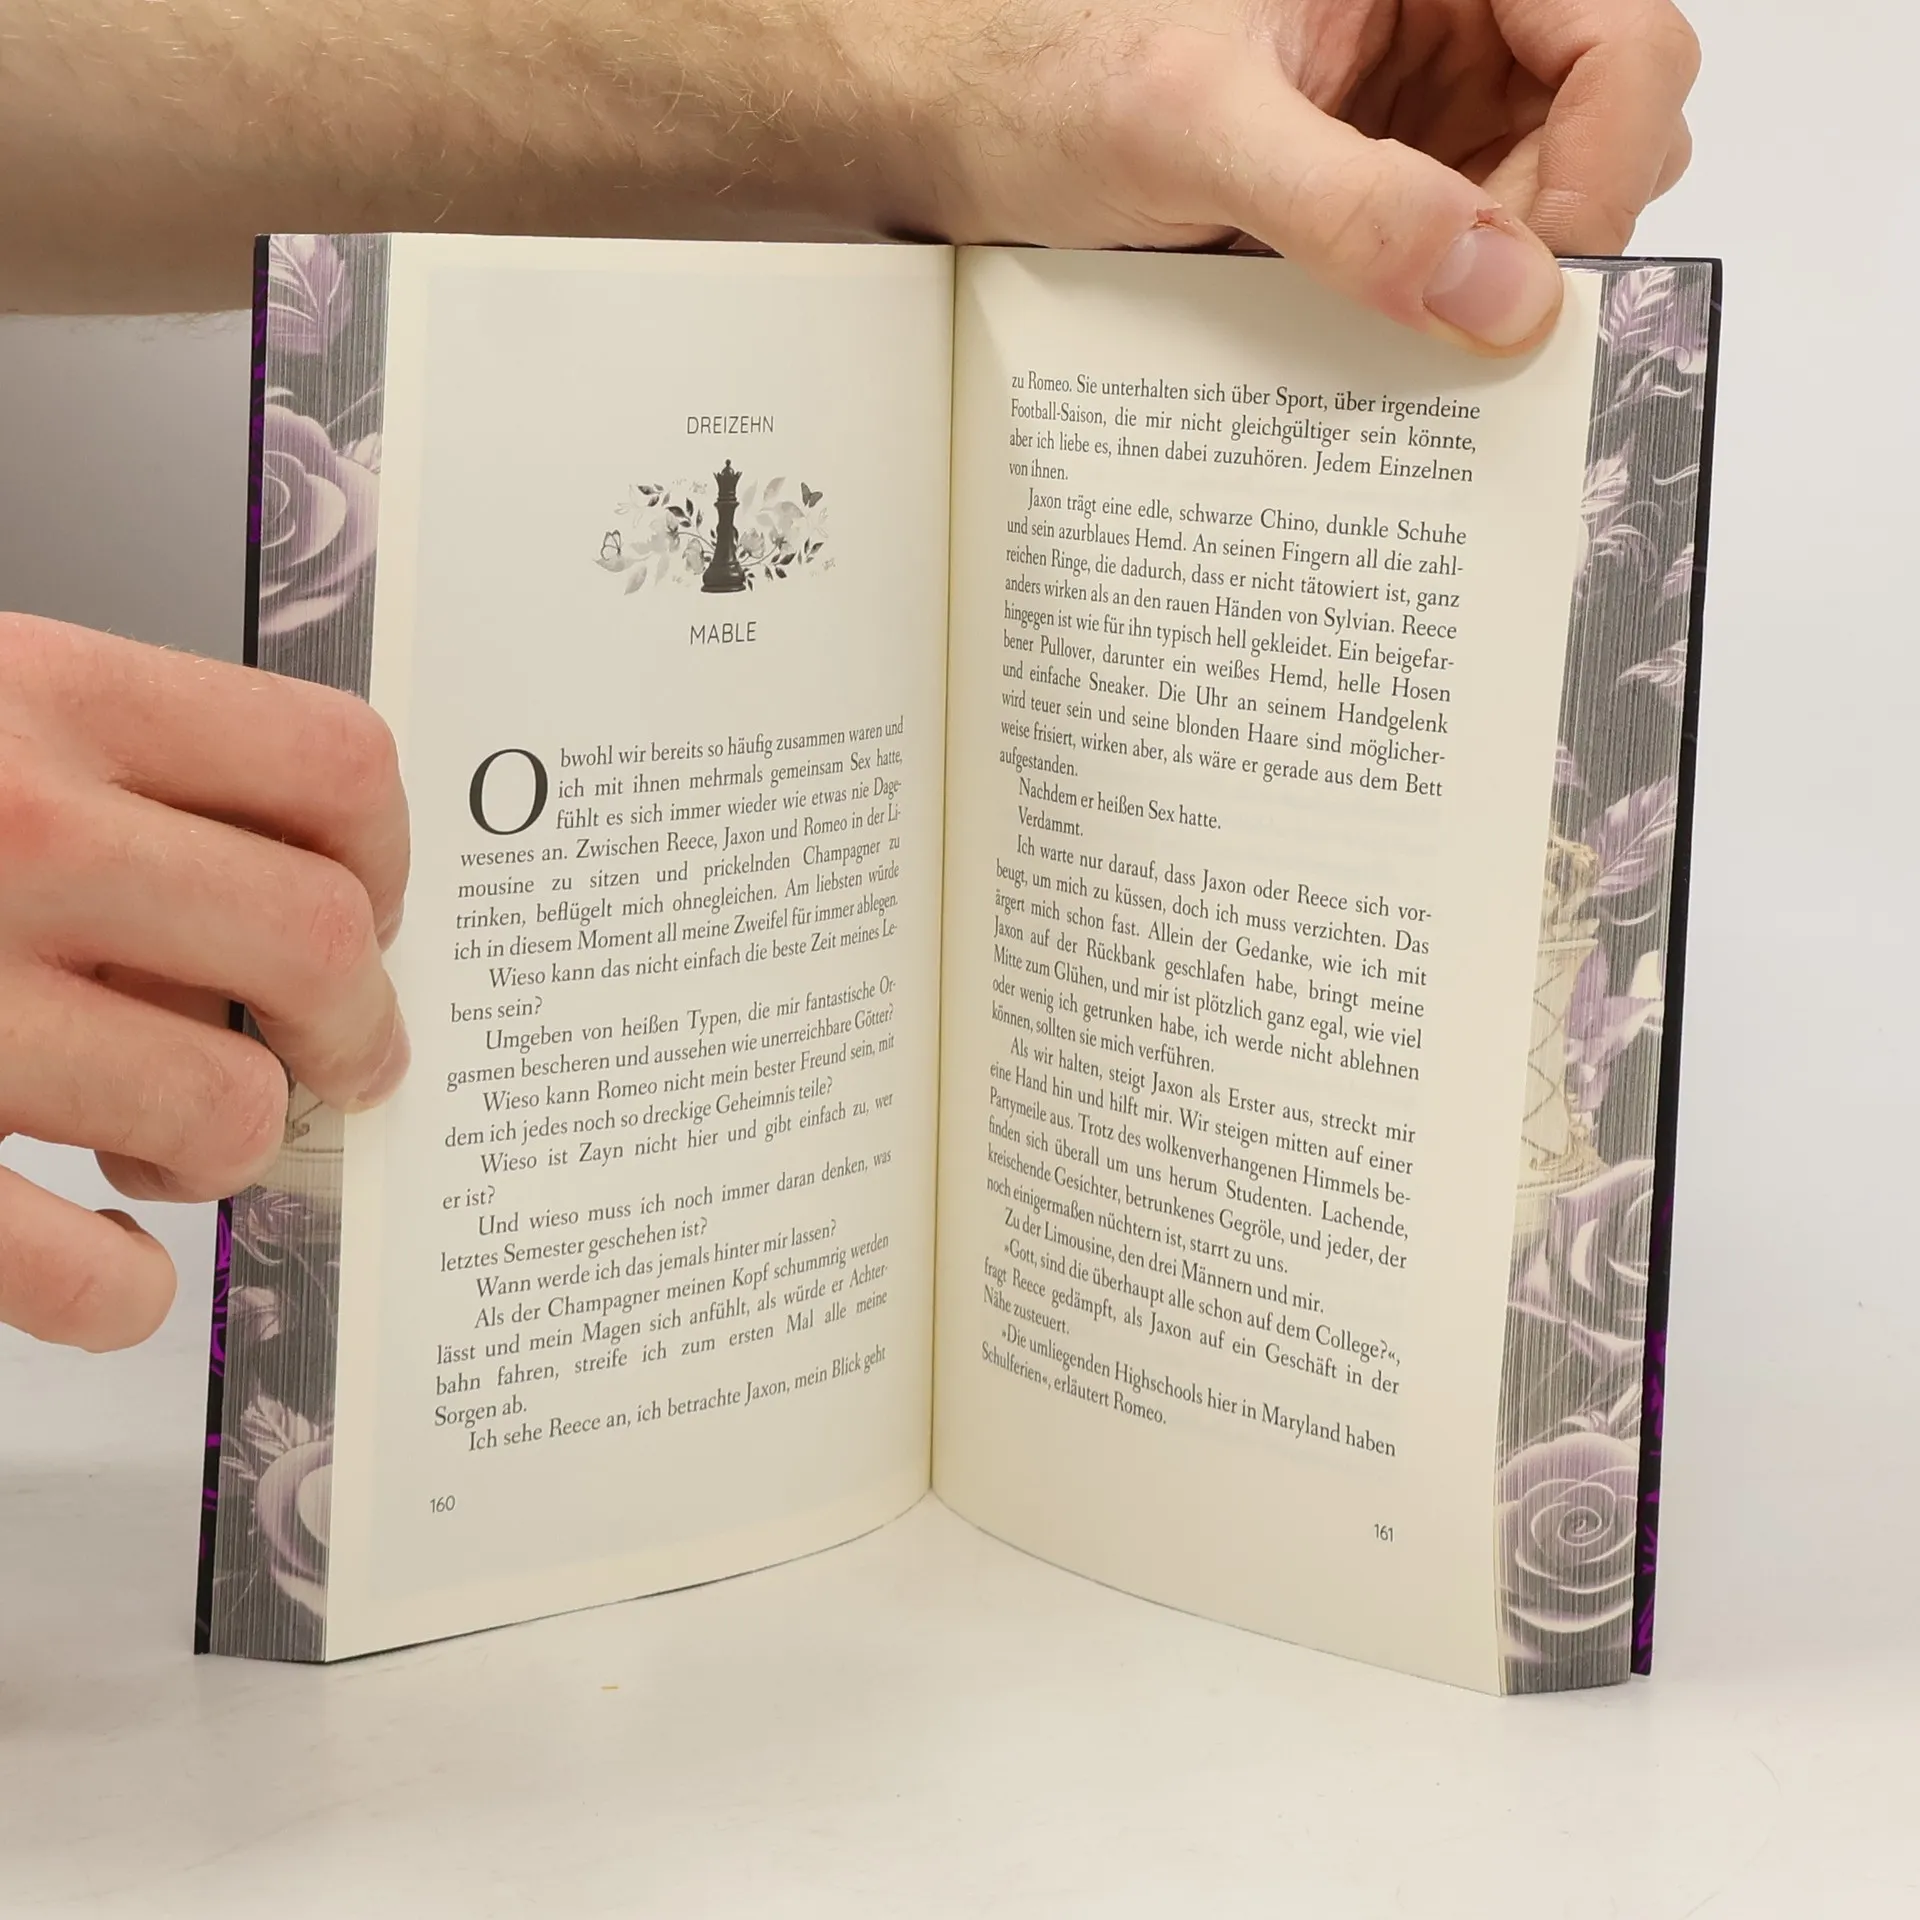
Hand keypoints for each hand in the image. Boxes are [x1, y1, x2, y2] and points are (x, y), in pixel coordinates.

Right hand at [0, 617, 409, 1348]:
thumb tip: (304, 896)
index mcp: (35, 698)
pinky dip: (115, 1287)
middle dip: (356, 1028)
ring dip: (227, 1149)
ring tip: (165, 1140)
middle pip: (322, 943)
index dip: (384, 857)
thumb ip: (110, 772)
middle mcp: (5, 834)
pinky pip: (76, 1270)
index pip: (332, 766)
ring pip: (225, 1111)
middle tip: (336, 1060)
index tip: (368, 907)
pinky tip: (95, 1256)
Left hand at [883, 0, 1698, 350]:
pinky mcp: (1370, 190)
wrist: (959, 131)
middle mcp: (1442, 21)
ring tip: (1406, 337)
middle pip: (1600, 131)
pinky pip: (1452, 259)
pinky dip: (1438, 315)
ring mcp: (1414, 113)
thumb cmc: (1049, 75)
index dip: (1610, 157)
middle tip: (1472, 325)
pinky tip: (1386, 347)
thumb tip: (1500, 293)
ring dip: (1495, 289)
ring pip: (1534, 210)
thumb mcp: (1196, 128)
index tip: (1547, 274)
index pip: (1619, 36)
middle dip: (1554, 237)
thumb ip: (1352, 206)